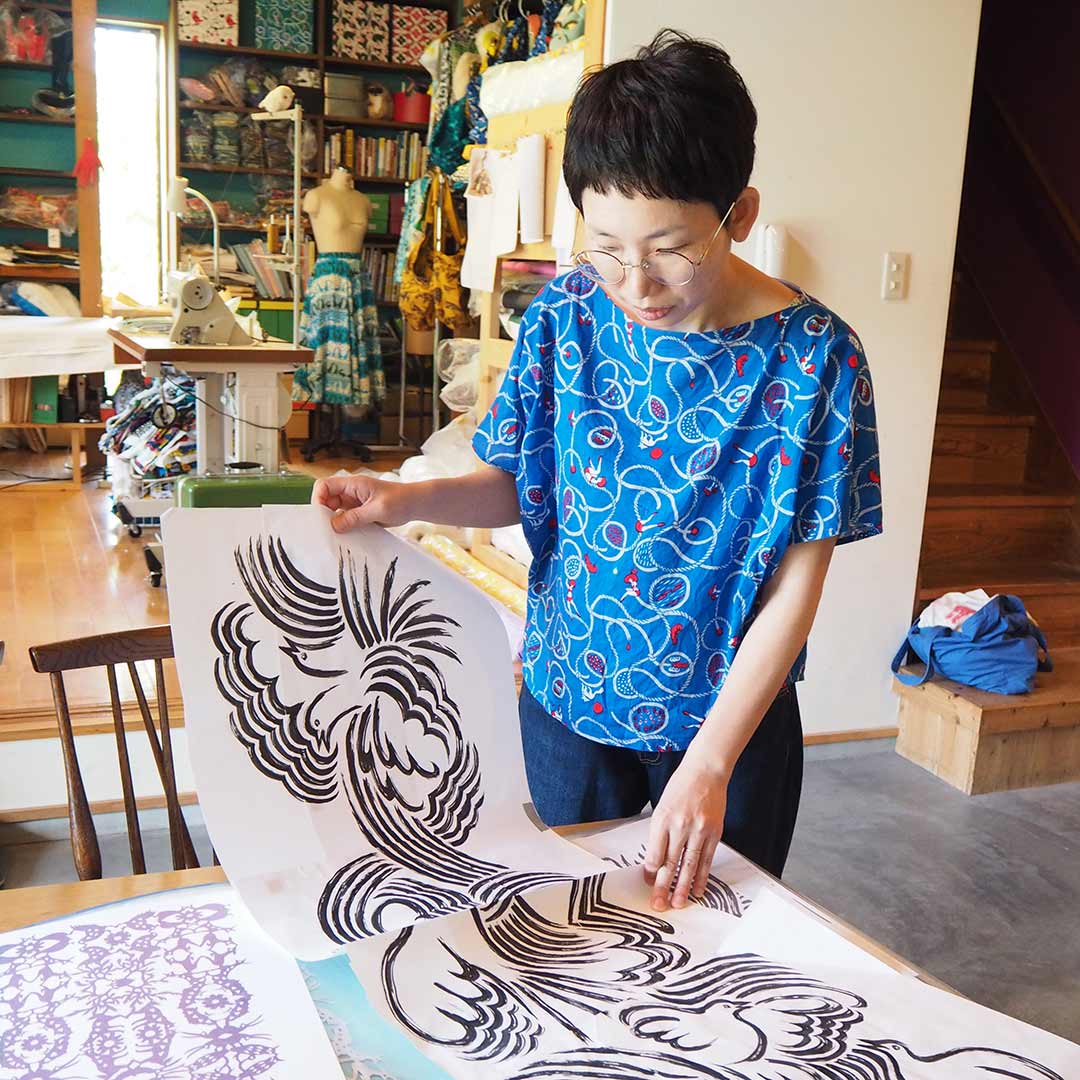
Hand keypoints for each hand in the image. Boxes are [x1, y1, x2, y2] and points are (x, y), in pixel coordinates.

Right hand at [312, 475, 419, 531]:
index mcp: (354, 484)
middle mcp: (351, 492)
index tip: (321, 516)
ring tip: (335, 536)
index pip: (324, 486)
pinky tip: (346, 537)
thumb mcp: (378, 510)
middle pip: (326, 500)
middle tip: (326, 530)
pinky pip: (345, 519)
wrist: (416, 504)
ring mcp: (354, 502)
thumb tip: (334, 526)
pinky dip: (343, 527)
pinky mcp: (360, 512)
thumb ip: (356, 517)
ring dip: (333, 522)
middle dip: (324, 514)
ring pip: (334, 511)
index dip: (318, 499)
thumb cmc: (401, 500)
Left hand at [643, 749, 730, 911]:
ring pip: (689, 865)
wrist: (705, 771)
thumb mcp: (662, 806)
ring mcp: (699, 830)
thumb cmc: (680, 787)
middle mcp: (679, 825)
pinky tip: (698, 889)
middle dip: (663, 887)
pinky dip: (702, 876)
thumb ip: (659, 833)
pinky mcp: (714, 832)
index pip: (654, 853)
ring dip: (683, 887)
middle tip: (658, 904)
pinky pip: (706, 860)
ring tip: (678, 904)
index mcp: (662, 818)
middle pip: (670, 863)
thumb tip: (655, 861)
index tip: (648, 883)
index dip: (650, 872)